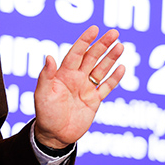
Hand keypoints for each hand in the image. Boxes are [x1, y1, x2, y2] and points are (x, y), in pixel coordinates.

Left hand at [33, 25, 124, 148]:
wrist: (54, 135)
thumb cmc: (45, 113)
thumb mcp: (43, 94)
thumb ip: (47, 76)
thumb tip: (49, 56)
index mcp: (63, 74)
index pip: (76, 53)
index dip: (85, 40)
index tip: (95, 29)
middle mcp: (76, 78)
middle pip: (92, 57)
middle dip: (103, 45)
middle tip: (115, 32)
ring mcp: (86, 88)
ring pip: (101, 69)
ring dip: (111, 58)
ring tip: (120, 46)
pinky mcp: (94, 100)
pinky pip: (106, 87)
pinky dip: (114, 78)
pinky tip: (122, 67)